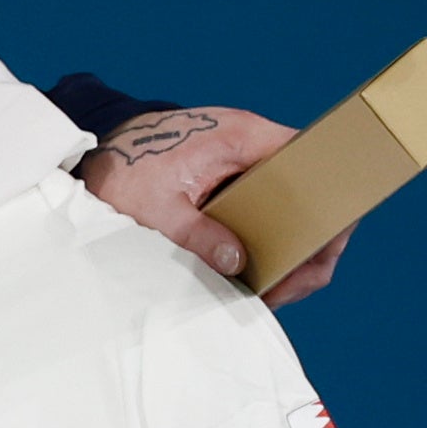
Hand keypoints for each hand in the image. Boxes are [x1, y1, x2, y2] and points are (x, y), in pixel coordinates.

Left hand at [76, 107, 355, 303]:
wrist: (97, 153)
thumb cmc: (124, 171)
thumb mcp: (156, 209)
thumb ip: (196, 234)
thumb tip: (237, 264)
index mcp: (243, 137)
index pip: (313, 162)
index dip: (329, 204)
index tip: (322, 248)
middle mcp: (253, 144)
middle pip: (309, 192)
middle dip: (309, 242)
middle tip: (289, 286)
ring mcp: (245, 162)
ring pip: (290, 205)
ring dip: (288, 246)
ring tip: (272, 290)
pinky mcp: (234, 179)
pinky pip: (267, 208)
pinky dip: (266, 239)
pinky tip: (253, 274)